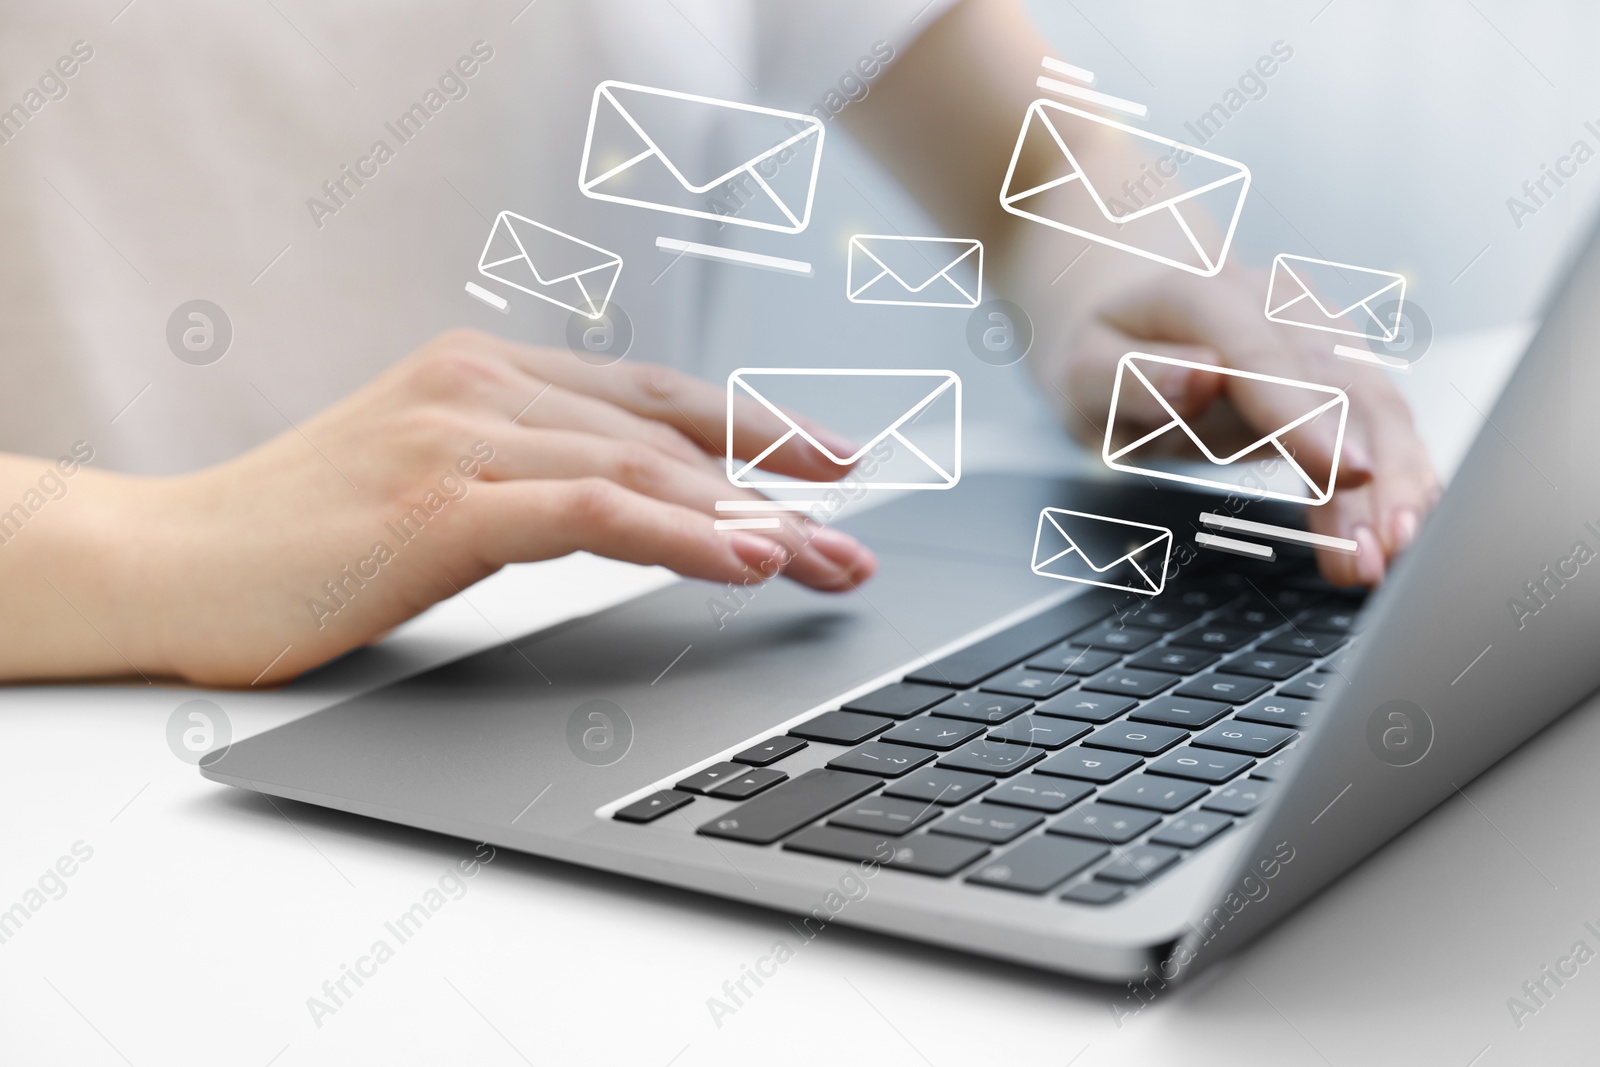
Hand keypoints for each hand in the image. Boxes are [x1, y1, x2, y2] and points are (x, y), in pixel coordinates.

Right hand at [14, 330, 875, 685]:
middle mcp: (484, 384)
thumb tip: (631, 505)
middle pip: (669, 435)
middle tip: (853, 538)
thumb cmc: (301, 535)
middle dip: (775, 488)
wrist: (170, 560)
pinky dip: (682, 534)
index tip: (827, 463)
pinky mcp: (440, 500)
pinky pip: (593, 511)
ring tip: (828, 559)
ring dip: (753, 518)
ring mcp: (461, 434)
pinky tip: (747, 560)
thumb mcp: (434, 483)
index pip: (653, 398)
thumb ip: (528, 475)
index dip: (752, 430)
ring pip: (647, 469)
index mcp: (487, 373)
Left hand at [1049, 265, 1437, 586]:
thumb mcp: (1082, 369)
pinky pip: (1381, 422)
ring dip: (1396, 482)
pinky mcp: (1340, 367)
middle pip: (1338, 383)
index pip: (1261, 355)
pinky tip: (1405, 526)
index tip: (1345, 472)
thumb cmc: (1103, 350)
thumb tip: (1199, 378)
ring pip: (1375, 404)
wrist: (1131, 310)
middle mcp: (1275, 302)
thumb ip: (1132, 376)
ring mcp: (1317, 331)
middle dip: (1370, 469)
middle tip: (1376, 550)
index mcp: (1202, 294)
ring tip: (1393, 552)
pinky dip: (1399, 477)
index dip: (1307, 416)